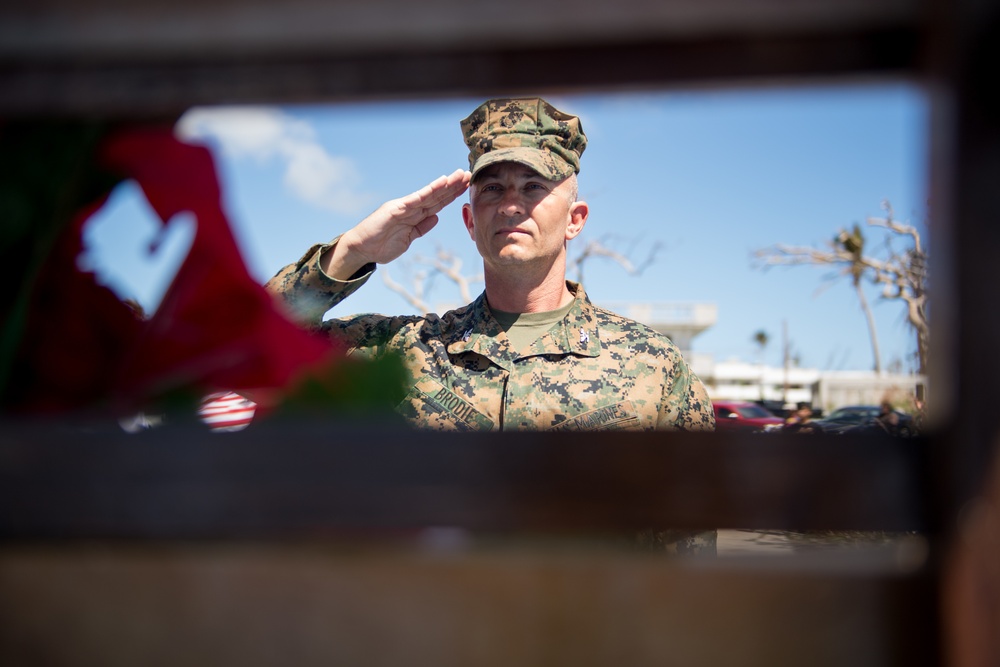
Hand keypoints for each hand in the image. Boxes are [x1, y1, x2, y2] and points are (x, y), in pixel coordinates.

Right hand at [322, 169, 470, 278]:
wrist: (361, 249)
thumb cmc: (381, 245)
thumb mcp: (408, 239)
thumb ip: (421, 228)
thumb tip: (436, 217)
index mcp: (414, 215)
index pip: (437, 203)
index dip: (452, 195)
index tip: (467, 187)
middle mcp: (411, 207)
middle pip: (436, 195)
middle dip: (453, 186)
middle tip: (469, 174)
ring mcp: (404, 207)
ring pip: (429, 194)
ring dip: (445, 185)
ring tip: (459, 175)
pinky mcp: (396, 209)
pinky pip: (416, 199)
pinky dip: (429, 191)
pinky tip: (441, 183)